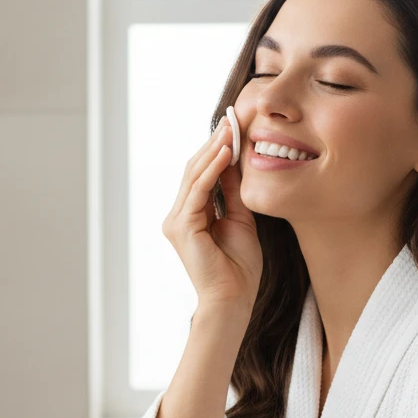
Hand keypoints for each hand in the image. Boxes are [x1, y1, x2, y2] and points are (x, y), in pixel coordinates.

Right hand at [161, 115, 261, 310]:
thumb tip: (236, 160)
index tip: (234, 126)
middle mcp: (178, 215)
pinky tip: (226, 152)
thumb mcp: (240, 218)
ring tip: (230, 128)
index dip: (217, 149)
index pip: (201, 174)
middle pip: (194, 170)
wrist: (233, 299)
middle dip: (214, 142)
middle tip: (232, 118)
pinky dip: (212, 170)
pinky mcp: (182, 227)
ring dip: (214, 149)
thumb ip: (234, 191)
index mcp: (190, 215)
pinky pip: (198, 191)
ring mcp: (176, 221)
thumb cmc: (238, 267)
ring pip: (194, 175)